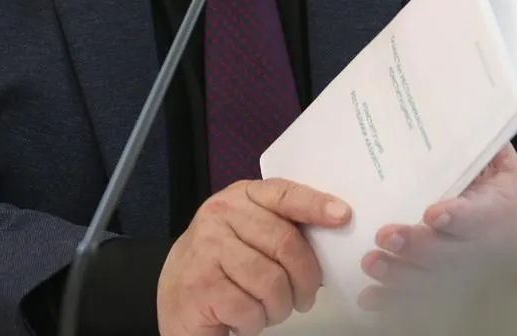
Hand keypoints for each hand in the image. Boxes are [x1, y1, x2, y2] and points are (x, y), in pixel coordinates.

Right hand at [157, 177, 350, 335]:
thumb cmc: (223, 263)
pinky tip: (246, 317)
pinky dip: (256, 322)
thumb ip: (280, 227)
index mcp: (241, 196)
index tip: (342, 216)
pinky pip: (249, 307)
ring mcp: (208, 247)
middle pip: (285, 243)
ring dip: (280, 306)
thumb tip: (330, 233)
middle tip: (304, 297)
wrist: (174, 292)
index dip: (315, 204)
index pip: (283, 194)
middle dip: (305, 279)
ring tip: (270, 308)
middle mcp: (222, 214)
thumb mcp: (250, 232)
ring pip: (271, 280)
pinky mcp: (201, 284)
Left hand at [359, 143, 516, 310]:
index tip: (433, 214)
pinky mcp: (452, 289)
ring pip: (437, 281)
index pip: (482, 215)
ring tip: (371, 265)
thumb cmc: (495, 182)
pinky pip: (425, 300)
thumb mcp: (497, 156)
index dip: (459, 217)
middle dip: (419, 247)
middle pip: (454, 255)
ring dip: (402, 278)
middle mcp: (488, 248)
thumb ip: (477, 141)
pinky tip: (370, 300)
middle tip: (385, 237)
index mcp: (500, 208)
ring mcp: (470, 273)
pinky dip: (396, 303)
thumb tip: (453, 106)